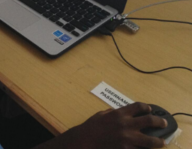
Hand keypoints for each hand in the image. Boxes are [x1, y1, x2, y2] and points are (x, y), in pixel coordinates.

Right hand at [33, 102, 166, 148]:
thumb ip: (113, 113)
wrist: (86, 140)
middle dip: (158, 122)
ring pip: (149, 141)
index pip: (138, 107)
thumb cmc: (92, 126)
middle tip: (163, 123)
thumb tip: (119, 112)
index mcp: (119, 113)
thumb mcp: (102, 114)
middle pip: (148, 121)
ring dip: (158, 141)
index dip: (146, 107)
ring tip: (162, 142)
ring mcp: (127, 139)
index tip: (150, 109)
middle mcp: (126, 124)